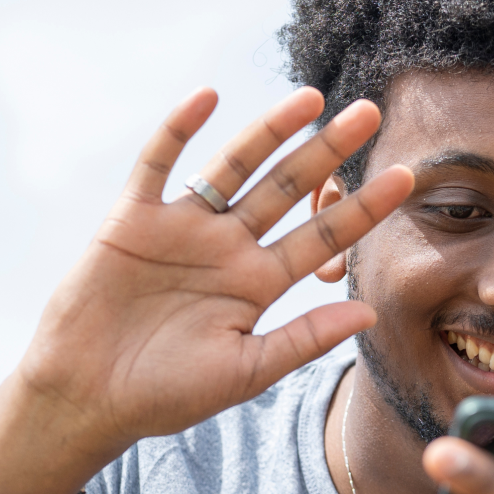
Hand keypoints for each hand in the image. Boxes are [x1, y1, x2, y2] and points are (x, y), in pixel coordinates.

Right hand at [0, 87, 413, 493]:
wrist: (87, 396)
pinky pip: (158, 164)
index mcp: (258, 285)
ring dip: (268, 131)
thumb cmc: (165, 395)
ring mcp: (182, 228)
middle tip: (370, 113)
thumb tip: (370, 314)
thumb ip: (304, 340)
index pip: (321, 238)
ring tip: (310, 97)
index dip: (362, 209)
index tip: (407, 178)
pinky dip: (178, 130)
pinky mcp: (133, 219)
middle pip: (287, 189)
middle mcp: (227, 247)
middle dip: (327, 152)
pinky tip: (208, 98)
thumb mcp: (245, 372)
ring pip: (233, 167)